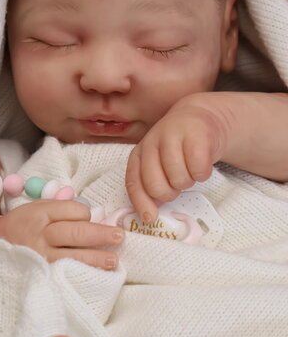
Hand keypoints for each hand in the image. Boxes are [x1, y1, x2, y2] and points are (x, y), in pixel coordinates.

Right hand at [0, 199, 123, 269]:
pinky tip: (95, 277)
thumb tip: (89, 213)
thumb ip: (58, 209)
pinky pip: (64, 275)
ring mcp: (38, 259)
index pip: (70, 211)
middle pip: (74, 233)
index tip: (88, 217)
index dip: (84, 213)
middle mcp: (37, 236)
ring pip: (72, 256)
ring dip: (96, 258)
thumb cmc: (18, 228)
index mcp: (36, 214)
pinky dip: (81, 274)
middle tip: (119, 236)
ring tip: (113, 260)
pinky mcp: (39, 276)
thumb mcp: (32, 209)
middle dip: (99, 234)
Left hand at [126, 94, 229, 221]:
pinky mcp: (197, 135)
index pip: (134, 182)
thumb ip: (151, 184)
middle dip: (169, 192)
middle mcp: (152, 142)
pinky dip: (202, 174)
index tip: (149, 218)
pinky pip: (199, 170)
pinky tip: (201, 165)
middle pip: (156, 186)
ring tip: (190, 170)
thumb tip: (149, 215)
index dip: (141, 203)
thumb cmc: (178, 149)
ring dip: (187, 181)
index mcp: (139, 152)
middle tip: (177, 184)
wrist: (201, 117)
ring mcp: (173, 136)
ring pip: (179, 180)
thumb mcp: (159, 164)